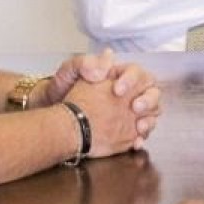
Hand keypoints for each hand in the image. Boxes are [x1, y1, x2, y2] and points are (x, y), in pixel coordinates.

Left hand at [46, 52, 163, 153]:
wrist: (52, 111)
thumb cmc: (62, 87)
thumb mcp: (71, 70)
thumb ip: (87, 63)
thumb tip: (106, 61)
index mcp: (118, 74)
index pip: (136, 72)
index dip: (131, 80)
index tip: (117, 89)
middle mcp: (128, 92)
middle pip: (152, 92)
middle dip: (148, 100)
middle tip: (135, 107)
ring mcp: (128, 111)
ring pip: (151, 113)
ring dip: (149, 120)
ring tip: (139, 127)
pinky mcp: (126, 129)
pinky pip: (141, 133)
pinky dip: (141, 138)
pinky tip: (134, 142)